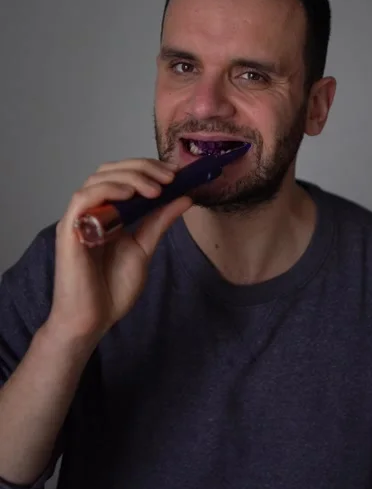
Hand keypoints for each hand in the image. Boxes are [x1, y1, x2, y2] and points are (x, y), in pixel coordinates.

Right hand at [48, 158, 191, 342]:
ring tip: (156, 188)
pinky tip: (130, 194)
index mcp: (107, 212)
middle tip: (170, 177)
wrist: (93, 320)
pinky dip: (107, 190)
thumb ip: (160, 221)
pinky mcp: (69, 230)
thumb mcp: (145, 247)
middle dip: (143, 168)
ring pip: (98, 179)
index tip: (175, 174)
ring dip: (130, 177)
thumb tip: (185, 197)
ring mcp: (78, 218)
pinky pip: (83, 198)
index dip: (148, 168)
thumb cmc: (112, 288)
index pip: (123, 175)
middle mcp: (91, 210)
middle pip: (110, 170)